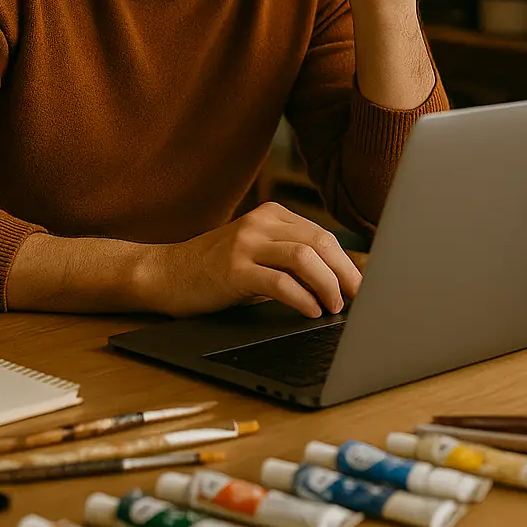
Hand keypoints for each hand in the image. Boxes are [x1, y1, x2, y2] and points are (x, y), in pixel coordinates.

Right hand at [142, 201, 362, 318]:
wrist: (165, 273)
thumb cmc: (215, 270)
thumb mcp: (256, 254)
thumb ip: (290, 259)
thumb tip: (339, 284)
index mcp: (272, 215)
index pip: (323, 236)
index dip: (347, 263)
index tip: (361, 288)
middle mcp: (261, 223)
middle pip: (320, 243)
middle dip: (345, 274)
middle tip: (357, 301)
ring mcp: (246, 244)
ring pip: (304, 258)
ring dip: (328, 285)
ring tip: (334, 308)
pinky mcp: (233, 269)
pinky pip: (279, 282)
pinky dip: (302, 298)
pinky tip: (310, 311)